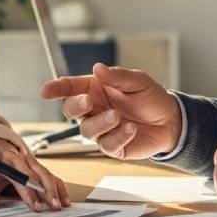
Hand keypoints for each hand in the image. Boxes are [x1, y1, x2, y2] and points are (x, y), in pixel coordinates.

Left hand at [0, 138, 70, 211]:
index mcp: (8, 159)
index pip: (22, 177)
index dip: (30, 193)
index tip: (36, 207)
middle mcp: (24, 159)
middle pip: (40, 175)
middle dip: (48, 192)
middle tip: (53, 206)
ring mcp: (34, 163)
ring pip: (48, 175)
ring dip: (55, 192)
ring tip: (59, 206)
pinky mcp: (40, 168)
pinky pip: (54, 177)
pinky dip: (60, 189)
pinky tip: (65, 201)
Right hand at [40, 62, 180, 159]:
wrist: (170, 121)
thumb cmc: (150, 97)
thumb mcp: (138, 81)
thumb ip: (117, 76)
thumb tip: (98, 68)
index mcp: (95, 90)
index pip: (71, 88)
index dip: (57, 88)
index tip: (46, 91)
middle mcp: (94, 110)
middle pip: (71, 110)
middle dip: (76, 105)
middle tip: (88, 101)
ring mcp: (102, 130)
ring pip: (87, 130)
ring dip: (101, 123)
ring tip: (118, 116)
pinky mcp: (113, 147)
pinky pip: (107, 145)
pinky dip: (118, 136)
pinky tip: (131, 129)